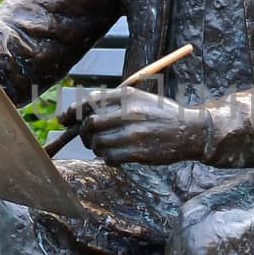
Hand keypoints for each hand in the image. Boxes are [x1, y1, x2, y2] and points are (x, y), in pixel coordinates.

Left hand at [66, 86, 209, 164]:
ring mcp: (133, 133)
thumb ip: (115, 101)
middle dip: (84, 133)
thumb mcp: (141, 98)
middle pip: (90, 123)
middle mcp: (128, 112)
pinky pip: (109, 157)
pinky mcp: (137, 152)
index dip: (72, 112)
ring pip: (98, 142)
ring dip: (96, 147)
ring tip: (104, 148)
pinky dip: (107, 158)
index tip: (63, 119)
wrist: (190, 131)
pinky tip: (115, 157)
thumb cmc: (164, 115)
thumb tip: (85, 112)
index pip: (90, 101)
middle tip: (88, 138)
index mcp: (128, 95)